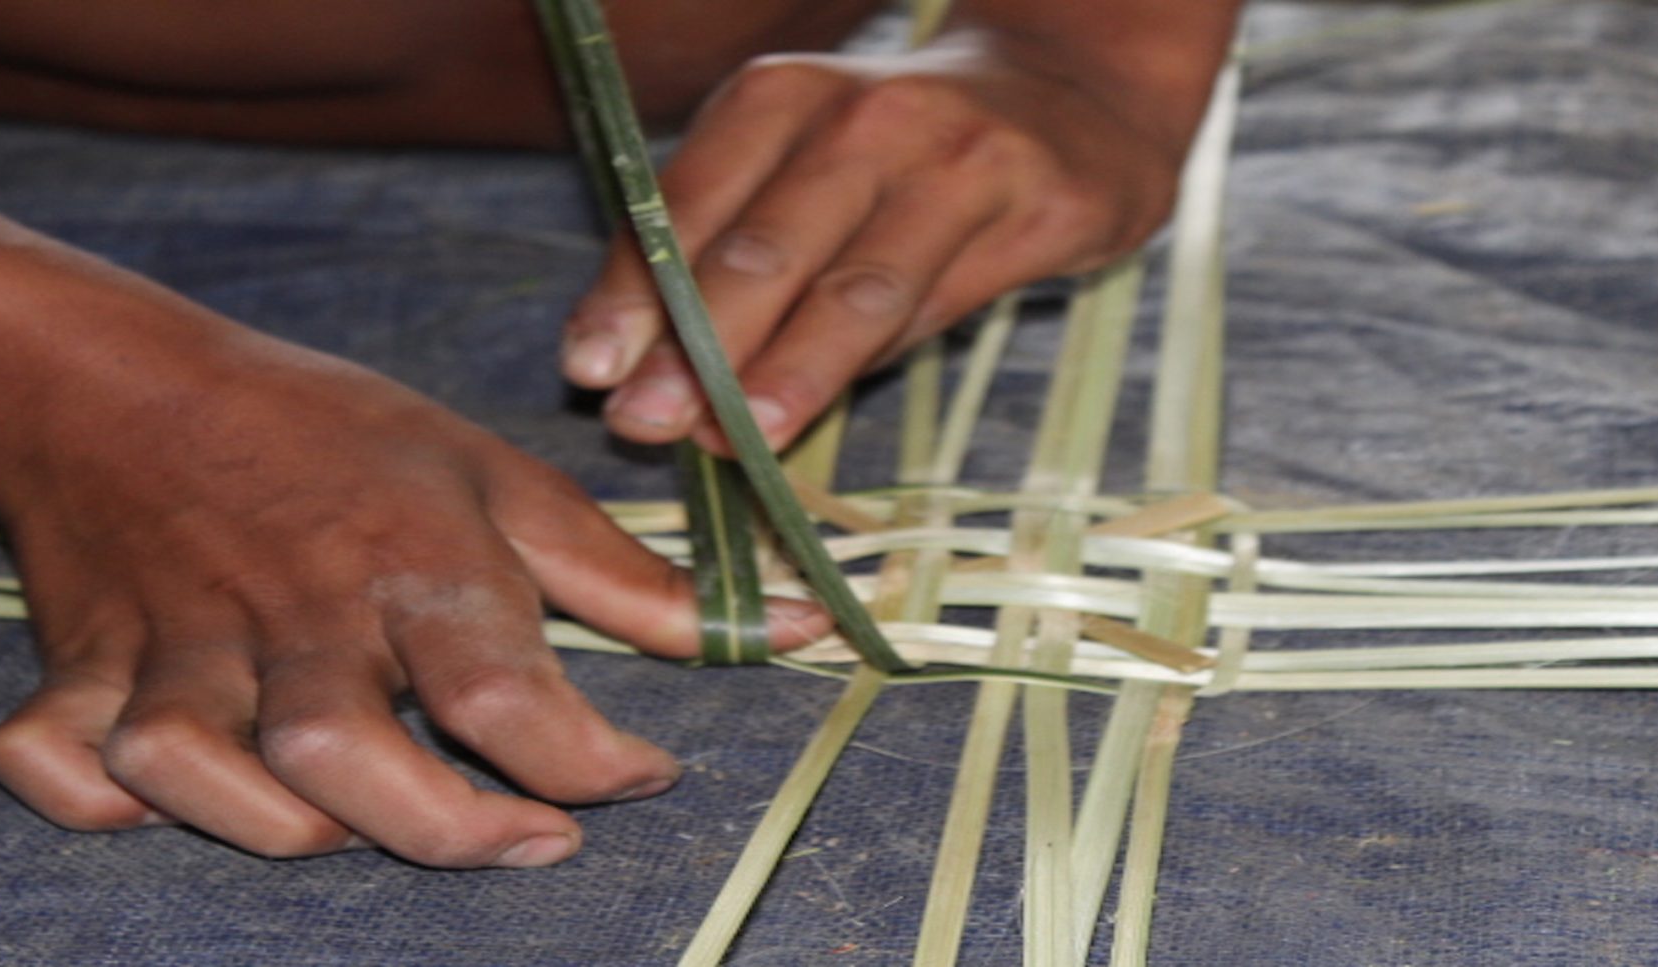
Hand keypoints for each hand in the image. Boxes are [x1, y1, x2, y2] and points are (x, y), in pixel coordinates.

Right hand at [0, 231, 827, 865]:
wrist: (132, 385)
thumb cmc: (336, 437)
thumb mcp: (499, 482)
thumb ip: (628, 580)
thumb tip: (782, 629)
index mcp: (411, 559)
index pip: (504, 693)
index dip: (590, 765)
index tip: (644, 778)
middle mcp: (297, 609)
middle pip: (346, 756)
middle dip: (443, 831)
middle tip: (531, 840)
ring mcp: (177, 641)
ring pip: (198, 769)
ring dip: (281, 825)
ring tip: (367, 815)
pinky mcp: (82, 666)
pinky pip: (60, 761)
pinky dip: (98, 799)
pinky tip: (172, 796)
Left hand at [557, 38, 1183, 451]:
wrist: (1070, 98)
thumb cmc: (905, 151)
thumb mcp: (805, 167)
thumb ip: (731, 253)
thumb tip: (642, 376)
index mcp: (783, 95)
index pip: (688, 202)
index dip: (633, 292)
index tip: (588, 369)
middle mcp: (866, 116)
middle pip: (765, 245)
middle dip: (696, 346)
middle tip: (642, 422)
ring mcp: (957, 159)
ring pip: (856, 288)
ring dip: (785, 374)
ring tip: (730, 440)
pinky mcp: (1035, 205)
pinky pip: (940, 303)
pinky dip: (873, 364)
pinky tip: (823, 412)